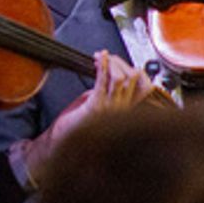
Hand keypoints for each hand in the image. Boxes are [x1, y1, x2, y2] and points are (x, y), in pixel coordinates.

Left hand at [22, 51, 153, 182]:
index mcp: (124, 111)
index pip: (143, 85)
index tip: (120, 61)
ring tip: (101, 57)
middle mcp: (122, 112)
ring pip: (121, 78)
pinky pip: (104, 83)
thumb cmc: (73, 129)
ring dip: (111, 63)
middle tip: (108, 57)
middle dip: (120, 62)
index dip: (134, 69)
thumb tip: (106, 74)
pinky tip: (100, 59)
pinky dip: (103, 67)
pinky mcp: (96, 108)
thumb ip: (104, 92)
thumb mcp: (95, 106)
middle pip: (133, 78)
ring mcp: (111, 110)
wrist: (60, 145)